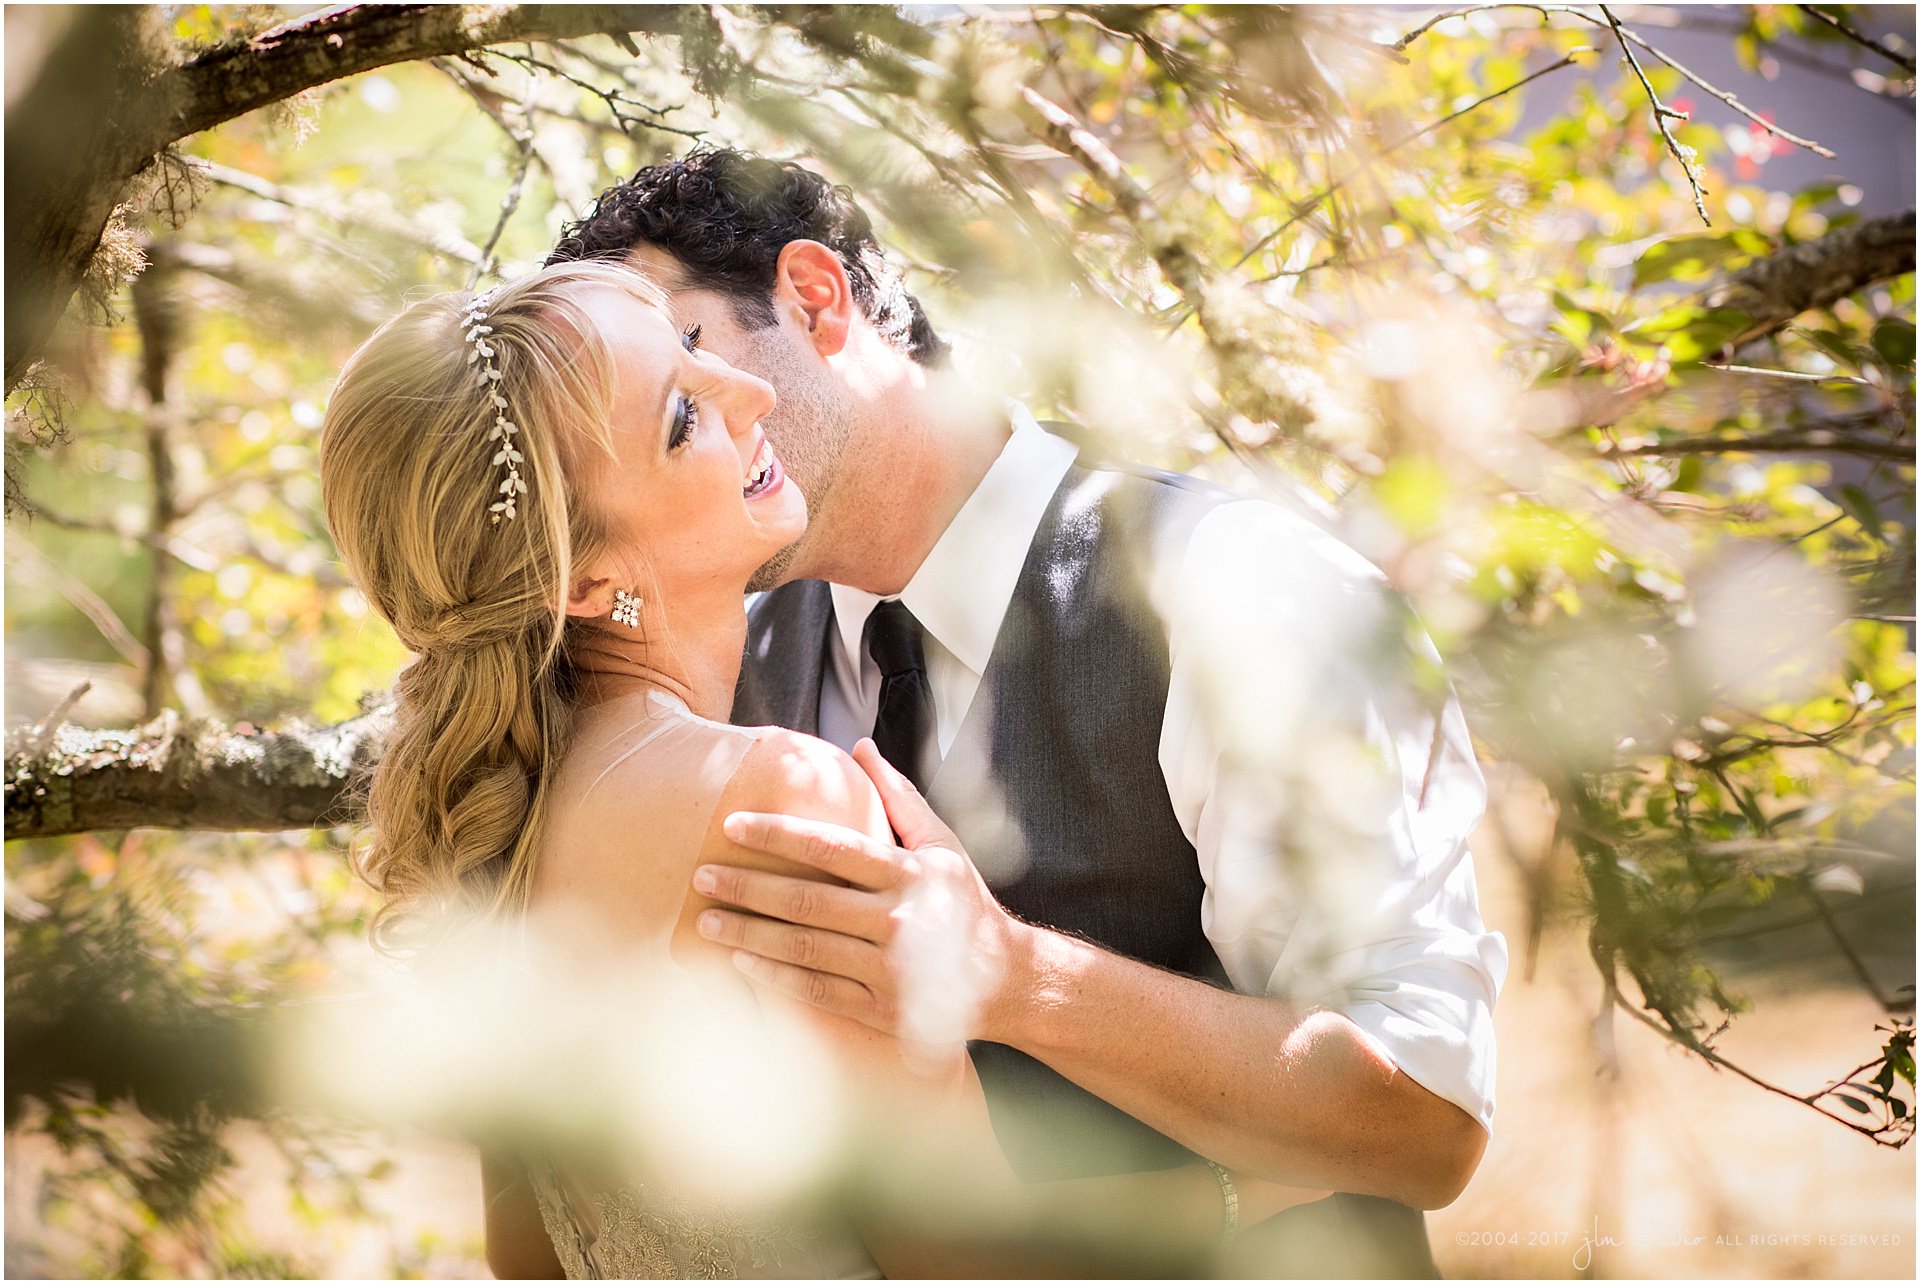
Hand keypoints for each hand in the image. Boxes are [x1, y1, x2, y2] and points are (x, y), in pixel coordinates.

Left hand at [695, 739, 1026, 1047]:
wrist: (1007, 980)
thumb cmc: (966, 903)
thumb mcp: (942, 845)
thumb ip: (898, 798)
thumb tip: (860, 747)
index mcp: (910, 874)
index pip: (833, 848)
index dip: (779, 835)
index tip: (733, 826)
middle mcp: (899, 921)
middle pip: (808, 900)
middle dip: (748, 887)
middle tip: (702, 877)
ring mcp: (890, 970)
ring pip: (806, 948)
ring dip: (749, 934)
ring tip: (706, 922)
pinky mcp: (882, 1010)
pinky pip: (818, 992)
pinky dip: (775, 977)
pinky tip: (741, 962)